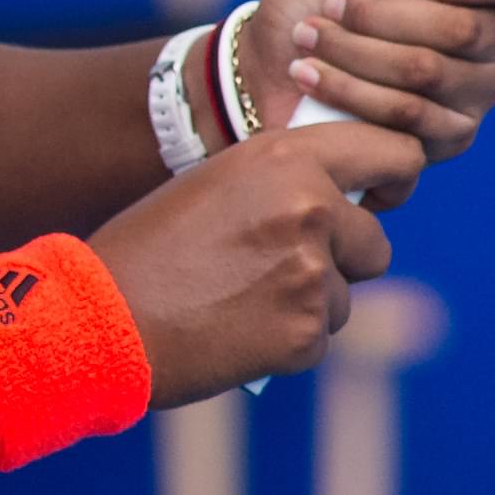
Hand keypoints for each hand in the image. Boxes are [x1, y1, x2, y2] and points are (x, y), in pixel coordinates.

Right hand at [92, 123, 408, 402]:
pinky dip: (283, 342)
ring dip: (306, 305)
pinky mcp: (305, 332)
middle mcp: (308, 206)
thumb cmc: (146, 250)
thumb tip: (340, 206)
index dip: (395, 178)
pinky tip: (231, 331)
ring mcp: (310, 271)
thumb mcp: (214, 187)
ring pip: (344, 296)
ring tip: (236, 302)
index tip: (382, 199)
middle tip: (279, 272)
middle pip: (375, 242)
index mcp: (282, 158)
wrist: (99, 318)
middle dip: (342, 261)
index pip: (391, 151)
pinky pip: (317, 338)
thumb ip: (281, 186)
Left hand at [236, 0, 494, 205]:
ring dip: (355, 55)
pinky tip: (314, 79)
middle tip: (330, 7)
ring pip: (431, 79)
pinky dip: (350, 96)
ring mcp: (471, 98)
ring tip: (310, 40)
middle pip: (468, 34)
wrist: (265, 68)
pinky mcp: (442, 144)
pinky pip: (411, 128)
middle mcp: (492, 44)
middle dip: (381, 19)